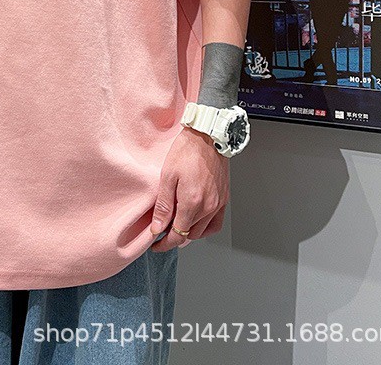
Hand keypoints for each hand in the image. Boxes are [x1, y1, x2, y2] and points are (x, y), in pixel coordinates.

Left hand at [149, 126, 228, 250]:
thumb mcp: (167, 176)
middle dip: (175, 238)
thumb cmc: (186, 151)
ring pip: (203, 232)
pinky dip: (205, 229)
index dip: (165, 243)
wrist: (208, 136)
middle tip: (162, 233)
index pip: (178, 235)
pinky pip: (216, 223)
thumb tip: (158, 228)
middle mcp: (208, 207)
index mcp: (192, 203)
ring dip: (189, 233)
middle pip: (190, 235)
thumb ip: (163, 206)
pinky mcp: (224, 198)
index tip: (155, 244)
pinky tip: (196, 224)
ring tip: (176, 228)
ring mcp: (218, 204)